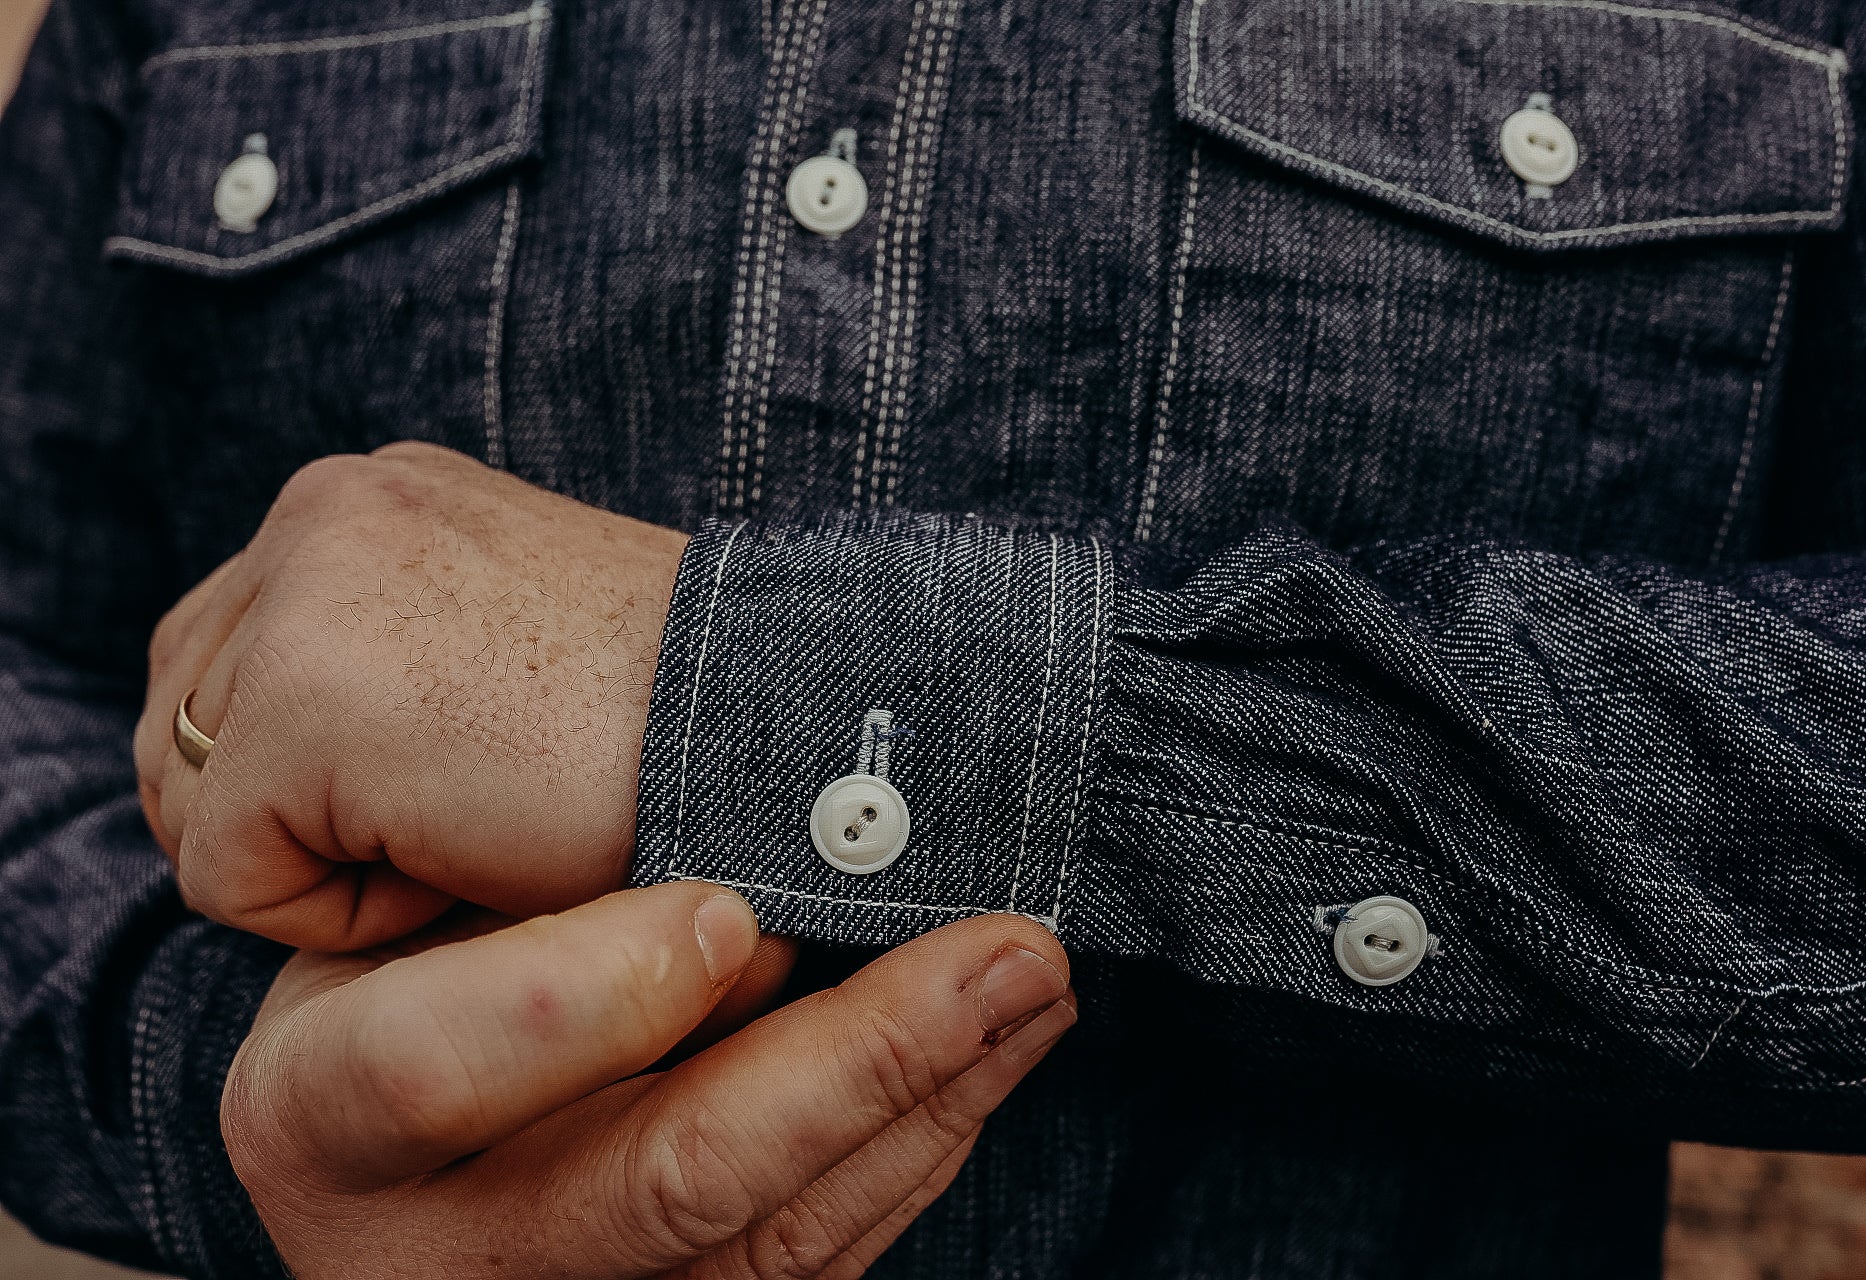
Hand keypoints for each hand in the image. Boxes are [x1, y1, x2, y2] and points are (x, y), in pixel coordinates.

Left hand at [134, 441, 688, 947]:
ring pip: (197, 802)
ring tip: (468, 826)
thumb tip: (275, 769)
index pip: (224, 653)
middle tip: (456, 817)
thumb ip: (385, 653)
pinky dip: (338, 913)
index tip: (454, 780)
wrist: (782, 732)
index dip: (312, 771)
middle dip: (291, 815)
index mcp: (376, 498)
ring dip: (322, 857)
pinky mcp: (303, 703)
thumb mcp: (507, 644)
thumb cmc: (674, 720)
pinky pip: (229, 875)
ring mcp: (305, 597)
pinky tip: (467, 857)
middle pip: (182, 722)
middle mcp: (324, 512)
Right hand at [224, 883, 1075, 1278]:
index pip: (426, 1071)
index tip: (730, 908)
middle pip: (664, 1182)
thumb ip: (525, 904)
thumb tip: (751, 889)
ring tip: (1035, 984)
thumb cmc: (398, 968)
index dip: (583, 997)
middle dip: (862, 1061)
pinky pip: (817, 1262)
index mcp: (317, 1119)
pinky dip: (920, 1150)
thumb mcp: (402, 915)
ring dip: (934, 1100)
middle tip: (1005, 951)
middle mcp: (438, 1251)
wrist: (388, 1125)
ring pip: (776, 1241)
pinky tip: (993, 1056)